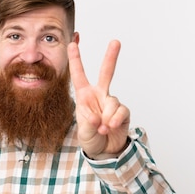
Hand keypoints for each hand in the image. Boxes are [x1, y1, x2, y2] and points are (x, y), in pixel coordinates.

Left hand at [68, 39, 130, 158]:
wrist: (105, 151)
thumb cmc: (91, 138)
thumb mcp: (83, 133)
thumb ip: (89, 124)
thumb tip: (97, 117)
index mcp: (85, 96)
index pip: (79, 75)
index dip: (75, 60)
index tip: (72, 44)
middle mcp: (99, 95)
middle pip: (106, 73)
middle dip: (111, 57)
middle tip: (116, 41)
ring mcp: (111, 102)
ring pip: (112, 102)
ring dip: (107, 117)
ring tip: (103, 129)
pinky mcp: (122, 111)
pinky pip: (120, 112)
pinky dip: (115, 120)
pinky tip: (110, 127)